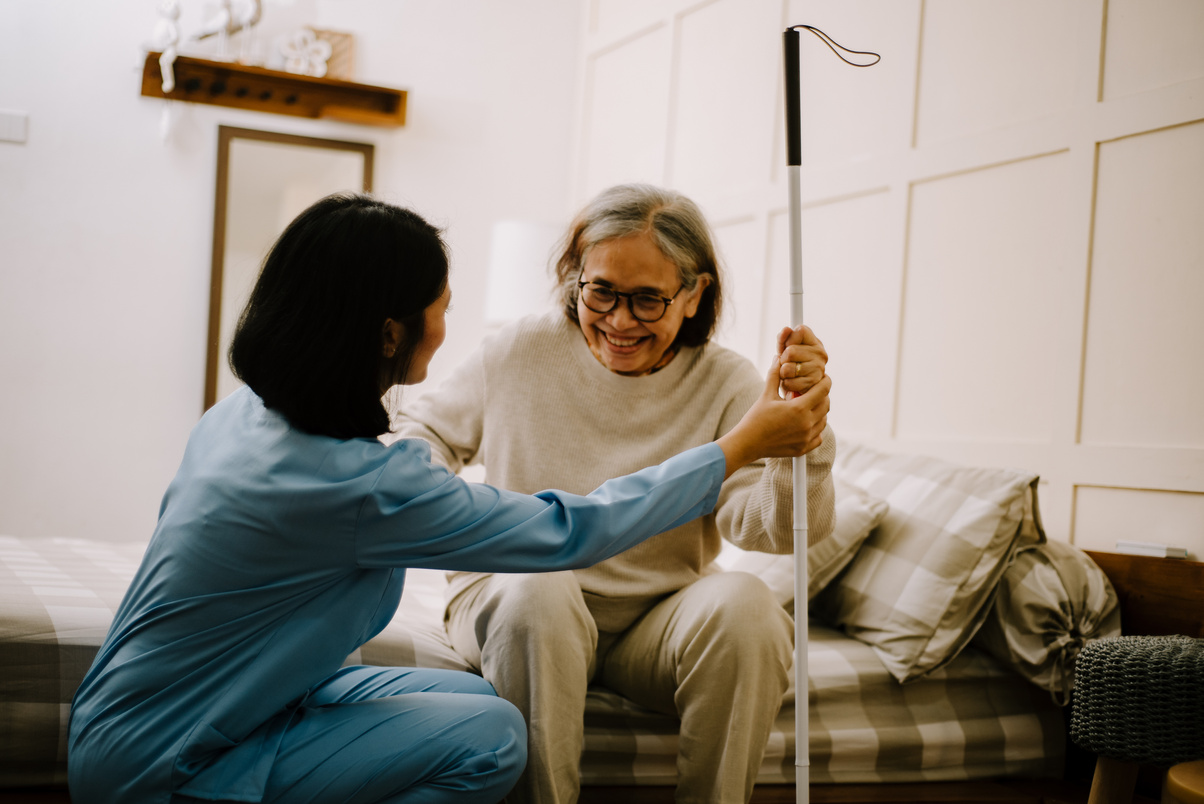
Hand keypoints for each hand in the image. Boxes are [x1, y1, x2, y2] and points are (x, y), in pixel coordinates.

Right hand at [716, 357, 830, 477]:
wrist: (747, 443)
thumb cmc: (755, 418)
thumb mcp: (766, 395)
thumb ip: (775, 375)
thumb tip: (778, 357)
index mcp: (799, 408)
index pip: (823, 390)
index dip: (825, 381)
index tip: (823, 377)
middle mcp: (806, 424)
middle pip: (826, 405)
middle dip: (822, 395)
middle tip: (814, 391)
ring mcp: (805, 438)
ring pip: (824, 420)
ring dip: (819, 412)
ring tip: (808, 406)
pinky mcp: (803, 448)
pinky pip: (818, 437)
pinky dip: (815, 429)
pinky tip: (805, 423)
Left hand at [775, 325, 826, 397]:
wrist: (798, 389)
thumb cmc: (791, 365)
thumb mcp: (784, 349)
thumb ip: (783, 338)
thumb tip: (786, 329)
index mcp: (815, 342)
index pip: (800, 331)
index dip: (789, 339)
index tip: (787, 346)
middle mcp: (821, 354)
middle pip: (790, 351)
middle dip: (783, 359)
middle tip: (787, 363)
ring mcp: (819, 369)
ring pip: (787, 368)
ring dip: (783, 373)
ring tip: (789, 374)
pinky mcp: (813, 384)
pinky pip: (789, 382)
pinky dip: (786, 384)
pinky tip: (792, 382)